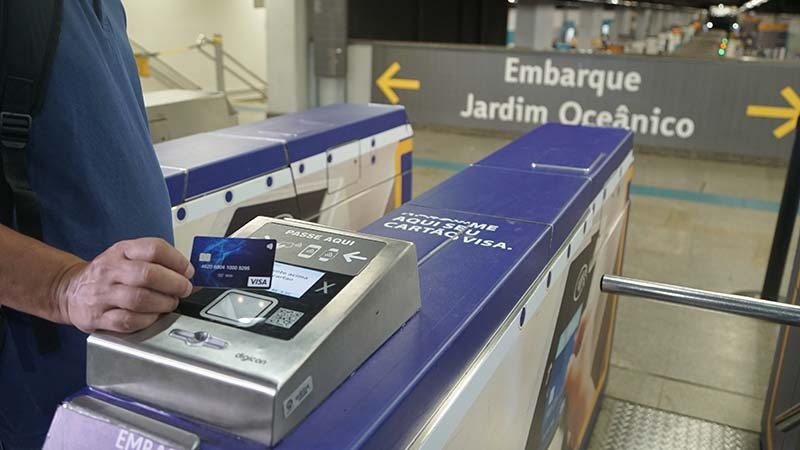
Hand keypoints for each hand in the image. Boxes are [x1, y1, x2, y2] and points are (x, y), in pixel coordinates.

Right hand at [56, 238, 193, 332]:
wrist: (68, 290)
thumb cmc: (107, 274)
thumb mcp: (126, 256)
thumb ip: (154, 261)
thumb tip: (186, 273)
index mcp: (121, 251)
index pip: (154, 248)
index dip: (177, 260)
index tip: (188, 271)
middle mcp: (110, 271)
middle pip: (148, 274)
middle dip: (174, 284)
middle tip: (184, 289)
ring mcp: (102, 295)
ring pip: (139, 299)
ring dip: (163, 303)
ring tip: (171, 304)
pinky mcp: (97, 317)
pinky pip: (127, 321)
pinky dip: (147, 320)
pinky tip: (154, 317)